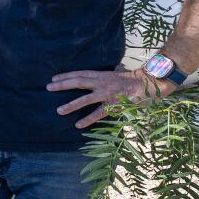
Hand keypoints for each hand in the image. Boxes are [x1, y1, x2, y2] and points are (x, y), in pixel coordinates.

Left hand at [47, 68, 175, 128]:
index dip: (66, 75)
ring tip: (58, 110)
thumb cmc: (134, 80)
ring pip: (85, 98)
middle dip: (62, 84)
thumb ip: (105, 78)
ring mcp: (107, 93)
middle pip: (78, 81)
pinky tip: (78, 125)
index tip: (53, 77)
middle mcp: (102, 82)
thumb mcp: (116, 75)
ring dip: (71, 104)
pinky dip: (88, 119)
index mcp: (103, 74)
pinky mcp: (114, 104)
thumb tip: (95, 80)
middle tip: (48, 87)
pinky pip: (98, 113)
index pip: (81, 73)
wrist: (150, 83)